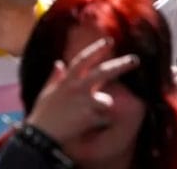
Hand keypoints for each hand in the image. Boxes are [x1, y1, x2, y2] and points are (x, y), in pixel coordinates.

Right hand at [24, 38, 139, 145]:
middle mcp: (78, 88)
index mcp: (67, 80)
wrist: (41, 134)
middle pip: (103, 73)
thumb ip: (54, 77)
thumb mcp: (47, 91)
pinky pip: (103, 119)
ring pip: (107, 100)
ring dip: (105, 106)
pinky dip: (101, 122)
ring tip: (95, 113)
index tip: (109, 41)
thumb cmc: (42, 113)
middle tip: (135, 60)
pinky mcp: (89, 118)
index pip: (84, 59)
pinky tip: (93, 125)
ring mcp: (84, 103)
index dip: (97, 49)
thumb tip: (58, 63)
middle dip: (120, 65)